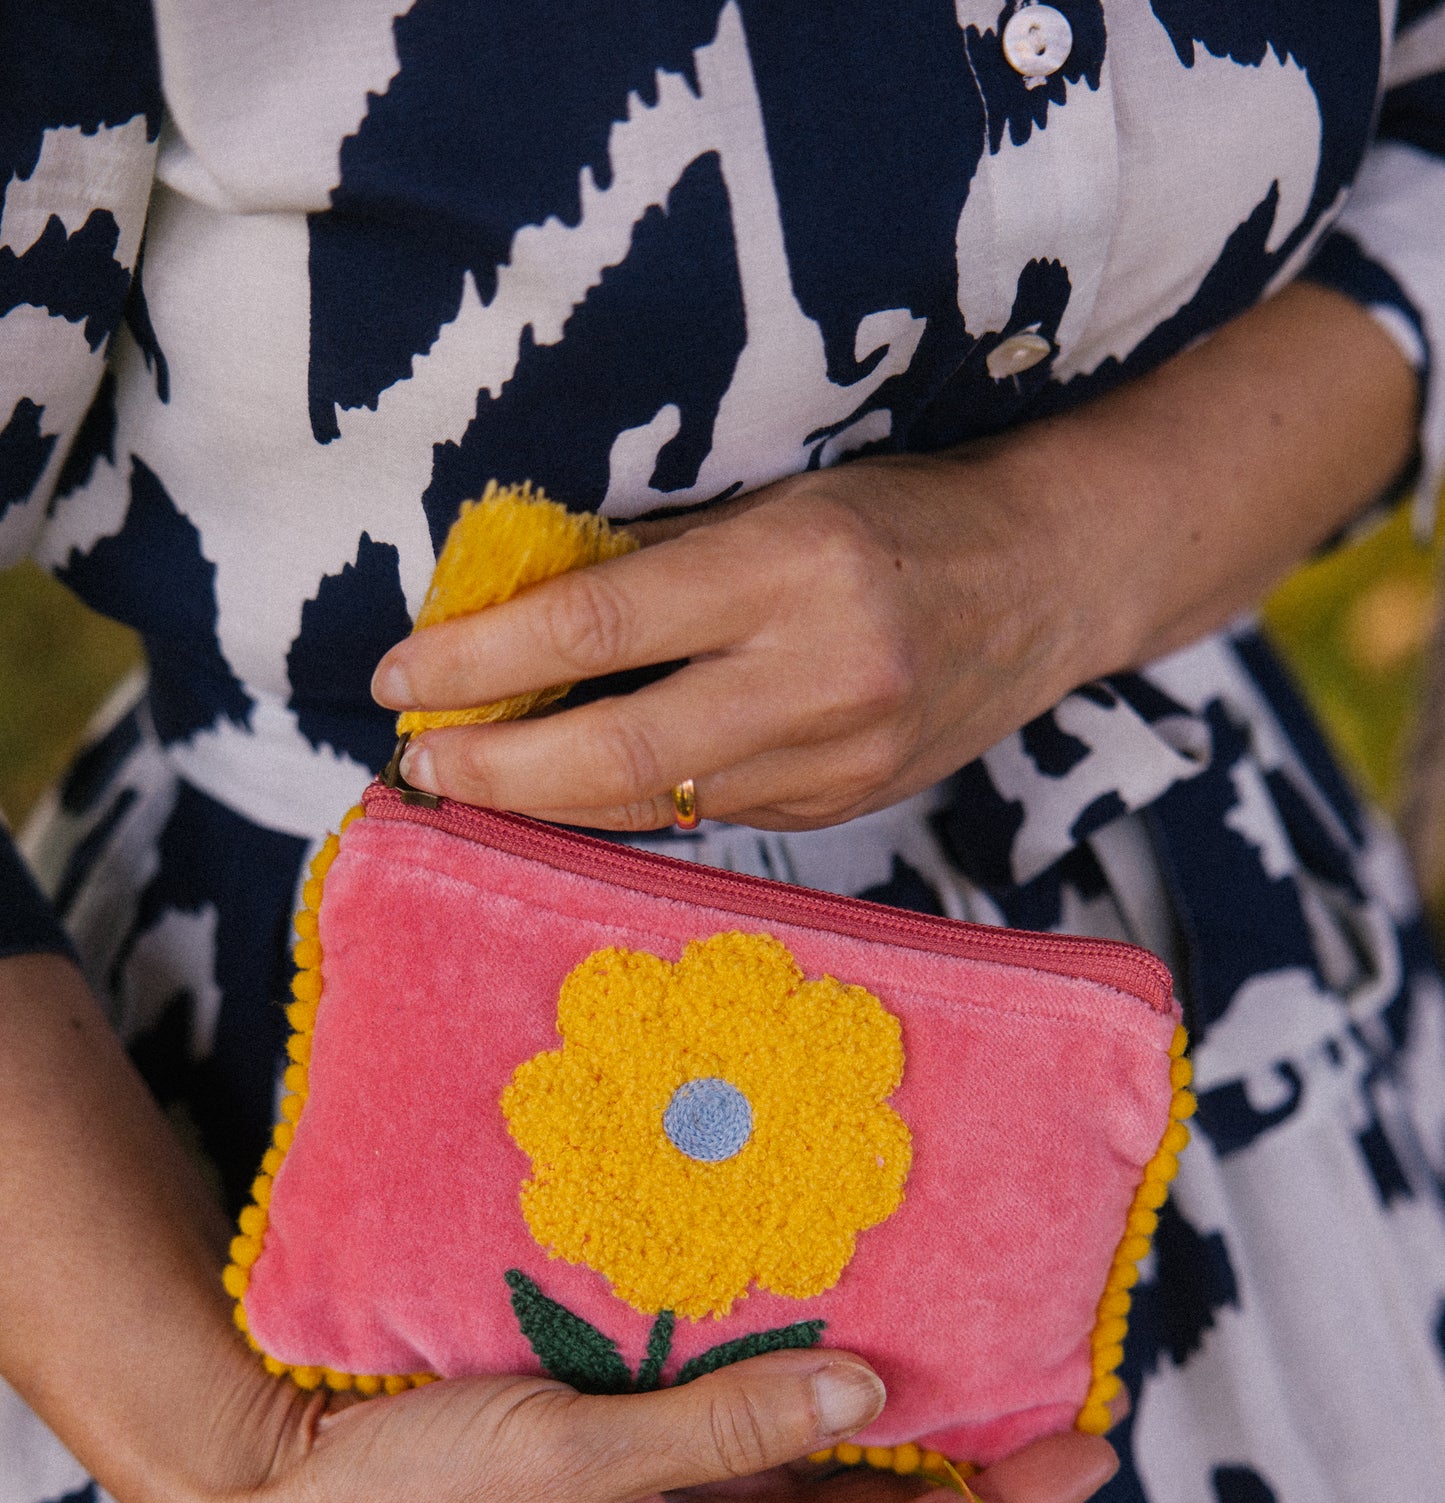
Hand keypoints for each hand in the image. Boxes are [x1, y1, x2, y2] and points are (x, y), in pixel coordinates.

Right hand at [0, 956, 1117, 1502]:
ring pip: (808, 1464)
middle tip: (1053, 1376)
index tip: (1091, 1445)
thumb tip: (873, 1399)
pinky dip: (796, 1377)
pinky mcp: (620, 1461)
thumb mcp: (576, 1461)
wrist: (278, 1492)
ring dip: (884, 1410)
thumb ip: (723, 1426)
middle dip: (964, 1457)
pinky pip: (738, 1421)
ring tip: (969, 1334)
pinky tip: (830, 1318)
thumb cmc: (413, 1498)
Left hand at [373, 282, 1415, 832]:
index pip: (598, 632)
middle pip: (617, 756)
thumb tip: (518, 622)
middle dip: (496, 771)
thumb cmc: (902, 514)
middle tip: (416, 766)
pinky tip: (568, 793)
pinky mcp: (845, 807)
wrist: (1052, 581)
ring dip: (546, 802)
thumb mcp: (781, 499)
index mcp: (793, 567)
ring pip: (656, 804)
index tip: (399, 675)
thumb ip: (660, 561)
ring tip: (468, 783)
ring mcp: (838, 760)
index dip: (481, 662)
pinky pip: (705, 817)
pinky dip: (625, 808)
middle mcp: (819, 676)